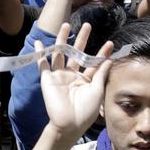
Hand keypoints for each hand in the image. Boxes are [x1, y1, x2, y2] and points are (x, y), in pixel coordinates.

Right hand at [38, 21, 113, 138]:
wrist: (69, 124)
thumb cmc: (86, 111)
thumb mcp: (97, 90)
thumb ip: (101, 73)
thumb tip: (109, 59)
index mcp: (85, 80)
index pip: (94, 62)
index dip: (101, 53)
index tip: (109, 43)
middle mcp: (72, 76)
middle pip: (77, 53)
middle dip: (82, 39)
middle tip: (87, 25)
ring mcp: (59, 76)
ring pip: (61, 54)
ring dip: (63, 40)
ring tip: (66, 25)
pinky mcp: (48, 79)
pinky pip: (43, 64)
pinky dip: (40, 54)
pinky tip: (39, 43)